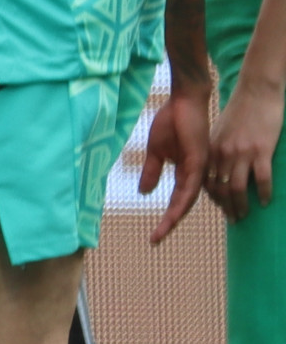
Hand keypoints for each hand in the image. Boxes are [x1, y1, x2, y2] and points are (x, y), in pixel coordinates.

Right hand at [143, 75, 214, 242]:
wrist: (183, 101)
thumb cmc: (171, 121)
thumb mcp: (156, 151)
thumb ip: (152, 171)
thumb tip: (145, 192)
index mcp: (185, 173)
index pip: (177, 200)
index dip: (166, 218)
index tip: (154, 235)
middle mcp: (195, 175)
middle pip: (183, 206)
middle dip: (169, 224)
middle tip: (154, 242)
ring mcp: (198, 169)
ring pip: (188, 201)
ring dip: (174, 218)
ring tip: (161, 232)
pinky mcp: (199, 161)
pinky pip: (191, 187)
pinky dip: (183, 202)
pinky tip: (173, 213)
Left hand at [213, 74, 280, 217]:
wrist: (256, 91)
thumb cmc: (241, 111)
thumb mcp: (222, 131)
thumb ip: (219, 149)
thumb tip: (220, 167)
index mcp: (212, 149)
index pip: (207, 180)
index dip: (213, 197)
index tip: (221, 207)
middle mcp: (223, 154)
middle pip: (221, 189)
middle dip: (226, 207)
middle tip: (234, 220)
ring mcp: (242, 153)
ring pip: (238, 188)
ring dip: (240, 206)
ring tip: (244, 216)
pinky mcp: (261, 150)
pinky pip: (262, 179)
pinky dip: (263, 193)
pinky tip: (265, 202)